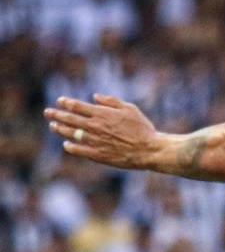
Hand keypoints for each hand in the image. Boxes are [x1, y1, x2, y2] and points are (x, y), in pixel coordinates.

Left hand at [44, 95, 160, 168]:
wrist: (149, 150)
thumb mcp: (130, 109)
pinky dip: (71, 147)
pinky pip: (80, 150)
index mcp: (102, 113)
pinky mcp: (99, 154)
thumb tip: (95, 97)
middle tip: (48, 113)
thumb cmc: (142, 129)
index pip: (77, 106)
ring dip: (60, 129)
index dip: (66, 103)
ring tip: (53, 126)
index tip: (60, 102)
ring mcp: (95, 141)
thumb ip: (111, 101)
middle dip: (57, 114)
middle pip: (70, 119)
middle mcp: (95, 126)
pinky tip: (66, 145)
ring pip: (72, 133)